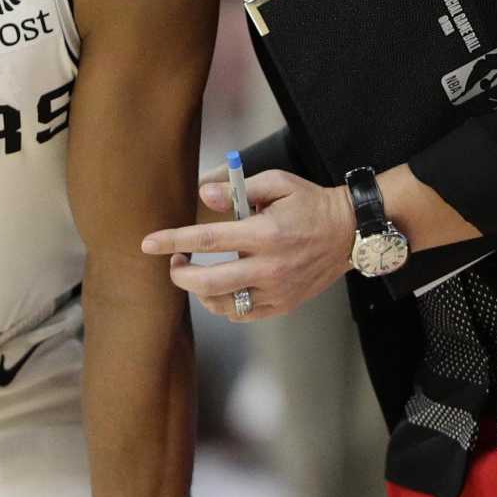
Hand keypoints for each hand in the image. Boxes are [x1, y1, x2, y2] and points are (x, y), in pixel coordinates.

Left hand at [141, 170, 355, 320]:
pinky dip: (225, 303)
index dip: (172, 241)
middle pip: (208, 282)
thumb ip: (237, 190)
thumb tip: (205, 195)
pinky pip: (242, 313)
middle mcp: (269, 266)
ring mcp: (277, 290)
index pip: (207, 240)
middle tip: (175, 263)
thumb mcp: (277, 183)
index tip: (148, 243)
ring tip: (198, 274)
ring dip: (201, 291)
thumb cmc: (310, 204)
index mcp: (264, 233)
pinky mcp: (283, 304)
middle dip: (180, 275)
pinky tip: (223, 287)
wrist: (349, 233)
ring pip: (222, 304)